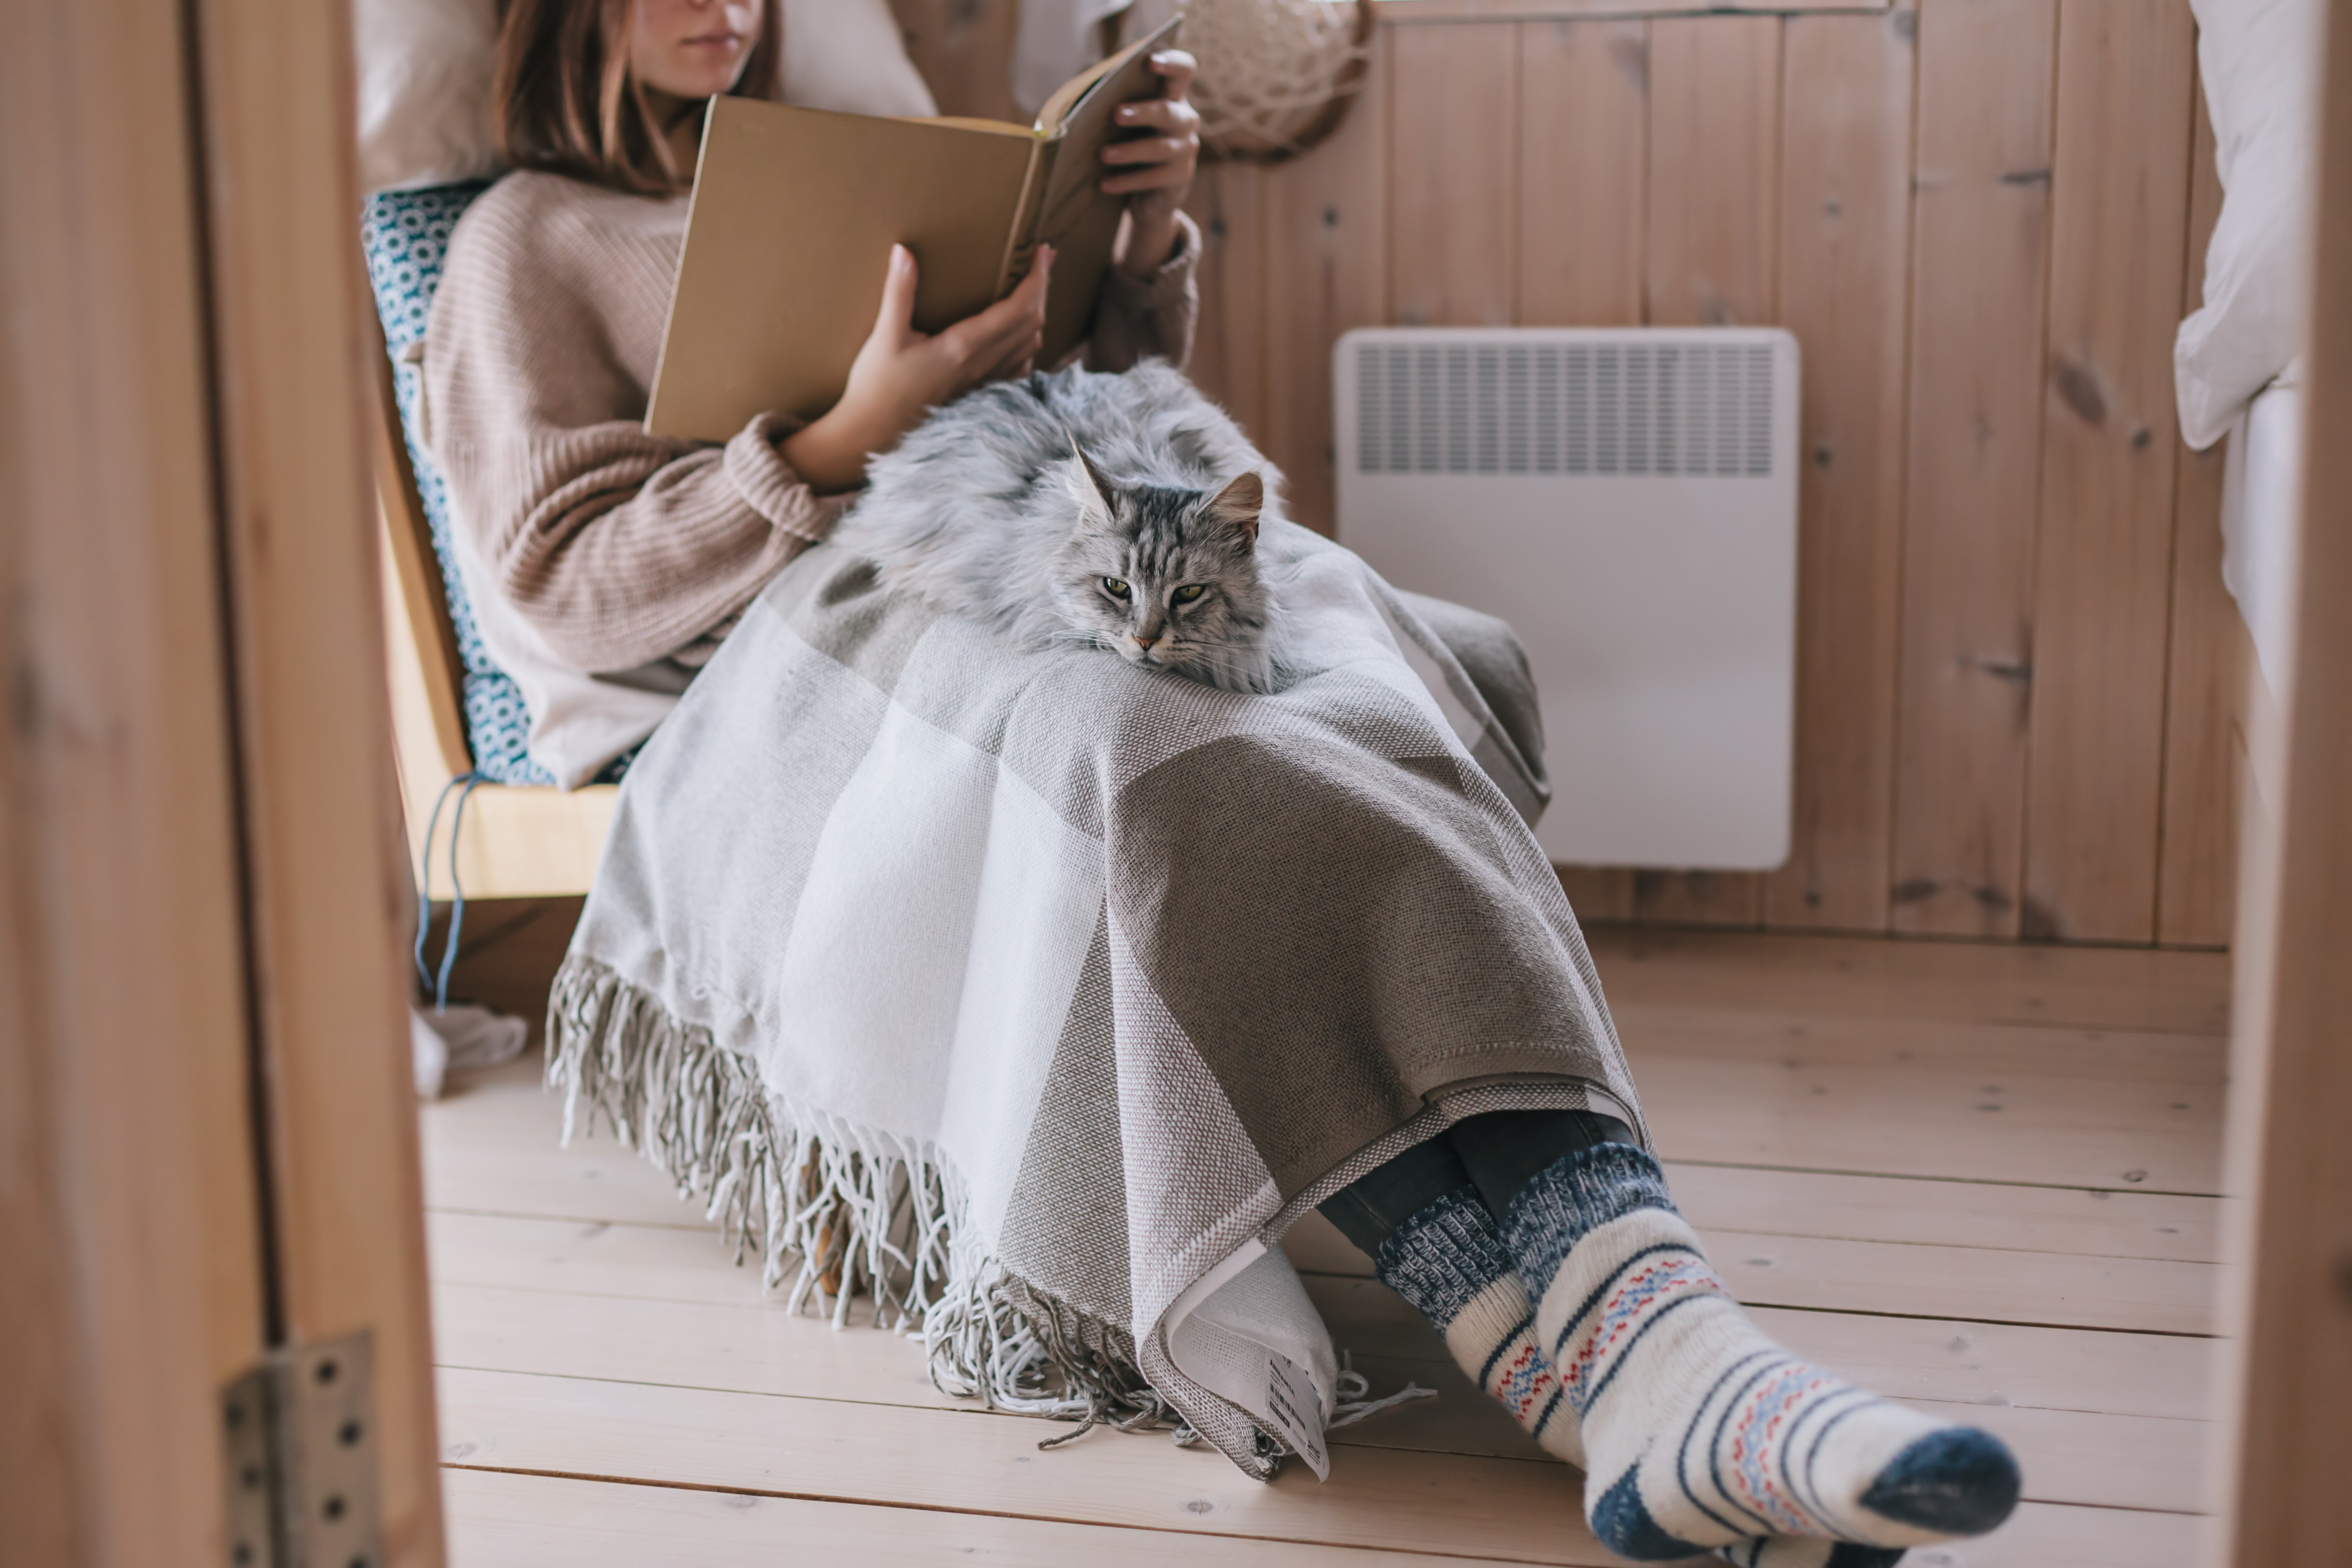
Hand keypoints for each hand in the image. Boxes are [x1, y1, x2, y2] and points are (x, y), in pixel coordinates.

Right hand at [781, 243, 1051, 492]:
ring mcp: (983, 384)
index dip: (1037, 278)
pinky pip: (1018, 369)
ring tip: (1033, 291)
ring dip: (1037, 315)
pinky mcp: (977, 397)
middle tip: (1043, 261)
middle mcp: (982, 366)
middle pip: (1033, 324)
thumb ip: (898, 292)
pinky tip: (1018, 337)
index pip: (1019, 308)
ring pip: (1030, 347)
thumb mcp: (884, 336)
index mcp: (964, 347)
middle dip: (1043, 289)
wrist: (872, 437)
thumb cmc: (875, 388)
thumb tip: (903, 252)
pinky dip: (1027, 346)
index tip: (1043, 252)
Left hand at [1104, 50, 1200, 277]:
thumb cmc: (1131, 142)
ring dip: (1129, 151)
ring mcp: (1186, 148)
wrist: (1150, 193)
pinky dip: (1127, 181)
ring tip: (1103, 154)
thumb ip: (1116, 103)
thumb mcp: (1125, 120)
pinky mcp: (1181, 176)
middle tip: (1116, 114)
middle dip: (1142, 112)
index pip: (1184, 70)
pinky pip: (1153, 178)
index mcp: (1172, 95)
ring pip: (1159, 147)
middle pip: (1168, 111)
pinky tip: (1105, 184)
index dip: (1171, 63)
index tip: (1150, 61)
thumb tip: (1083, 103)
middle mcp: (1185, 119)